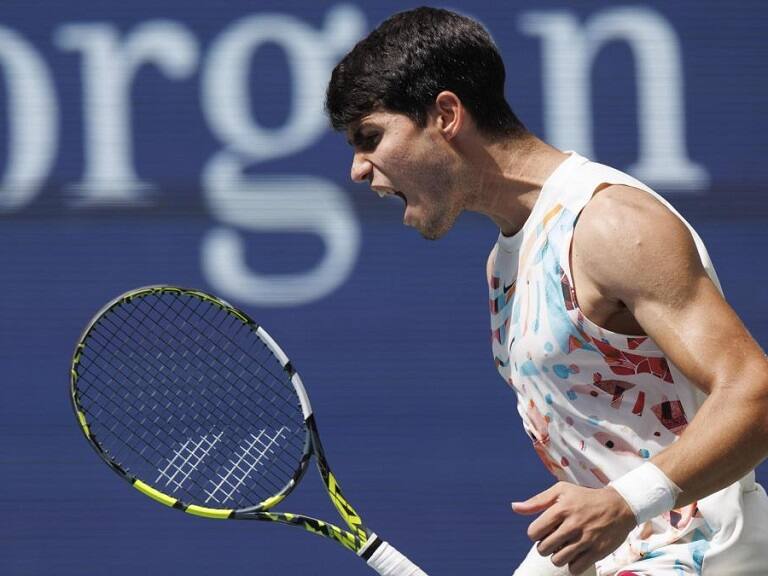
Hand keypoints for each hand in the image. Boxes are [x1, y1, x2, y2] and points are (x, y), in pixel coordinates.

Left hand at [512, 482, 635, 574]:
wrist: (619, 506)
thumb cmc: (584, 498)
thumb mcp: (560, 491)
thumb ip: (536, 501)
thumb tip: (514, 507)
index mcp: (561, 508)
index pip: (533, 532)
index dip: (535, 534)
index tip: (544, 530)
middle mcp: (572, 524)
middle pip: (543, 549)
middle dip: (545, 546)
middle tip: (555, 539)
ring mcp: (586, 539)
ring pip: (557, 561)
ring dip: (558, 556)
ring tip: (565, 547)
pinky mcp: (597, 551)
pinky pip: (574, 569)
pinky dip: (572, 564)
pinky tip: (576, 554)